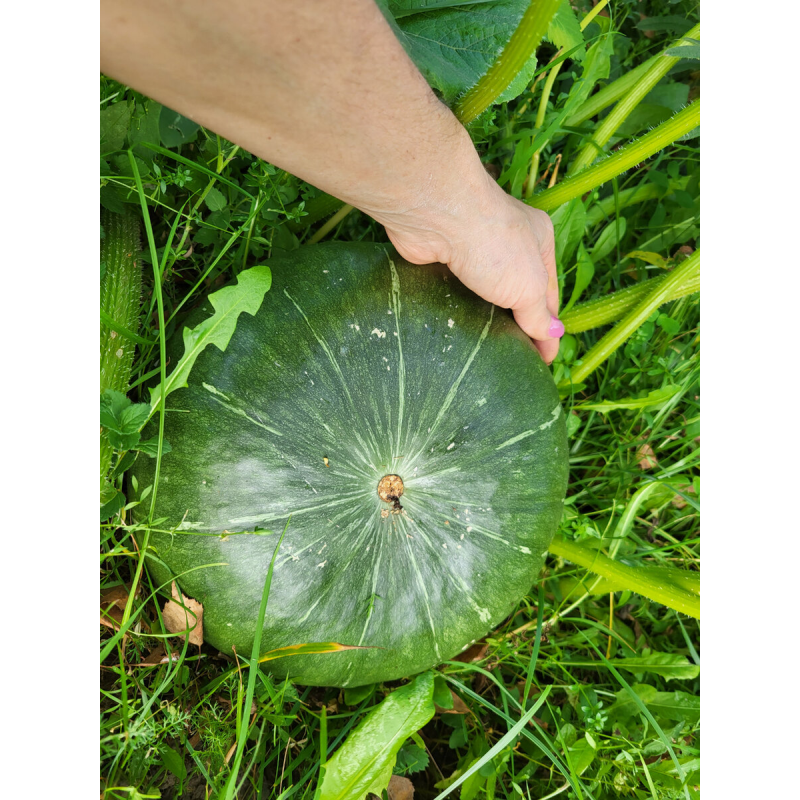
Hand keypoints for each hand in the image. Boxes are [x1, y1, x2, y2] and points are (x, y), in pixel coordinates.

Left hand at [376, 163, 562, 363]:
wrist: (438, 215)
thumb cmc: (495, 244)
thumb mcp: (529, 287)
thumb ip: (538, 314)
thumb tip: (553, 333)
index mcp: (538, 242)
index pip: (549, 294)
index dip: (547, 328)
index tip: (543, 360)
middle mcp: (506, 243)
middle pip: (515, 294)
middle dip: (515, 326)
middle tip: (513, 361)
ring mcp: (471, 251)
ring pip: (481, 295)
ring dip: (482, 320)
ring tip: (484, 355)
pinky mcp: (441, 260)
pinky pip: (452, 292)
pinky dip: (455, 310)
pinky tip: (455, 332)